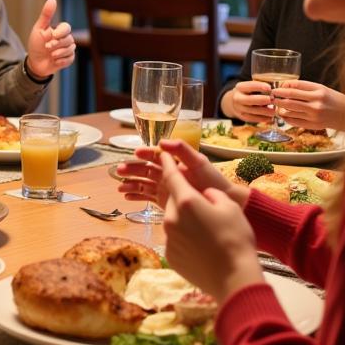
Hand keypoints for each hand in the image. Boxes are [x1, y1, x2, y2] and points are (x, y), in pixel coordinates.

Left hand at [25, 0, 75, 78]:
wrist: (35, 63)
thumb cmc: (36, 44)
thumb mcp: (39, 29)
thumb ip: (46, 15)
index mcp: (59, 31)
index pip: (66, 27)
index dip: (61, 31)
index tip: (54, 35)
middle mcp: (65, 39)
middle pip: (69, 39)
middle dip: (57, 44)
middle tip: (47, 46)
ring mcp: (68, 49)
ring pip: (70, 49)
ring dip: (59, 52)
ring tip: (50, 54)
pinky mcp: (69, 59)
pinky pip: (70, 58)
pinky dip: (61, 60)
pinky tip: (54, 60)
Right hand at [113, 138, 247, 208]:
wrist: (226, 202)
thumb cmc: (214, 180)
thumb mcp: (200, 162)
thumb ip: (182, 150)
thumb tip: (162, 142)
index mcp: (176, 162)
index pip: (156, 155)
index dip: (145, 154)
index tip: (136, 153)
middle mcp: (169, 173)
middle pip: (146, 169)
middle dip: (132, 169)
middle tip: (119, 171)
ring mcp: (166, 187)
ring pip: (144, 183)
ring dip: (131, 183)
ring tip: (120, 187)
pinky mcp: (166, 200)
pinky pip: (147, 196)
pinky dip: (137, 196)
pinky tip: (127, 197)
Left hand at [161, 152, 263, 302]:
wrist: (235, 278)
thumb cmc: (236, 238)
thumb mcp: (229, 207)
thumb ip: (211, 194)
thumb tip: (202, 195)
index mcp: (186, 201)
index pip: (172, 176)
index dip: (167, 163)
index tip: (162, 154)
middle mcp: (172, 218)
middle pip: (173, 201)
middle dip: (182, 198)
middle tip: (199, 205)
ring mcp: (168, 238)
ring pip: (173, 220)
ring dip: (184, 219)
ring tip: (205, 230)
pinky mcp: (170, 255)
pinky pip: (175, 239)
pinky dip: (184, 237)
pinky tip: (201, 245)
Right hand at [227, 80, 276, 123]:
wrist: (235, 102)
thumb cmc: (249, 92)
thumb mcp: (251, 87)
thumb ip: (261, 87)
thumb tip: (275, 89)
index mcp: (240, 87)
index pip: (249, 86)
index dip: (259, 86)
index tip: (269, 88)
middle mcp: (237, 97)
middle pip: (249, 99)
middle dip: (262, 100)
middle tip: (272, 99)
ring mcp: (239, 108)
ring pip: (252, 110)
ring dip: (265, 111)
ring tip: (275, 111)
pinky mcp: (242, 116)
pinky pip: (253, 118)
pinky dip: (263, 118)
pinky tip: (270, 118)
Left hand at [271, 81, 344, 131]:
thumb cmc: (333, 99)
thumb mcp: (321, 88)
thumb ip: (303, 87)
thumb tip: (284, 85)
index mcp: (318, 91)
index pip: (294, 87)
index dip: (282, 87)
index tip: (276, 88)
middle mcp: (316, 103)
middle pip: (289, 99)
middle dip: (277, 97)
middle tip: (271, 96)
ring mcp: (314, 115)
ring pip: (289, 111)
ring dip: (280, 108)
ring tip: (277, 105)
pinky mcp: (313, 125)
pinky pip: (294, 121)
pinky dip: (286, 118)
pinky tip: (285, 114)